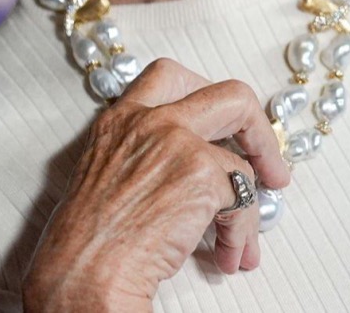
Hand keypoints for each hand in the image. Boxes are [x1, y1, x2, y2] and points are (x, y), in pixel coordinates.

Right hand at [21, 58, 295, 312]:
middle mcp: (151, 121)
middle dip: (260, 131)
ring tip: (242, 242)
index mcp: (122, 119)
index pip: (171, 76)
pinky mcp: (201, 175)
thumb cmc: (86, 242)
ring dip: (251, 206)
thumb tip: (200, 166)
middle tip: (268, 164)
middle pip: (231, 95)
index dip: (208, 95)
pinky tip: (227, 255)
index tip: (224, 125)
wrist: (82, 273)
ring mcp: (178, 143)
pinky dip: (241, 233)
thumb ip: (145, 154)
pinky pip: (243, 200)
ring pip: (243, 162)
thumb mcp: (104, 175)